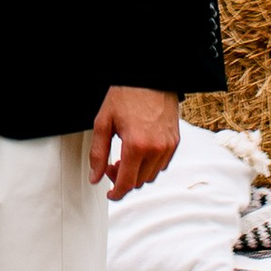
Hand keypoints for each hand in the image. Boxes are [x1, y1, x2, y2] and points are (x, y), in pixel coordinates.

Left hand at [87, 84, 180, 198]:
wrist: (150, 77)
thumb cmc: (126, 94)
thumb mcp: (104, 122)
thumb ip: (98, 153)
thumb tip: (95, 177)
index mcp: (136, 146)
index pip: (126, 183)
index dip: (116, 193)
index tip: (110, 193)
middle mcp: (156, 149)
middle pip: (139, 182)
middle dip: (123, 179)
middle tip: (112, 165)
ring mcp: (168, 146)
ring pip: (151, 175)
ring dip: (137, 173)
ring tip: (125, 157)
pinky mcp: (175, 141)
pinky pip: (162, 164)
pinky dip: (150, 165)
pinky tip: (139, 151)